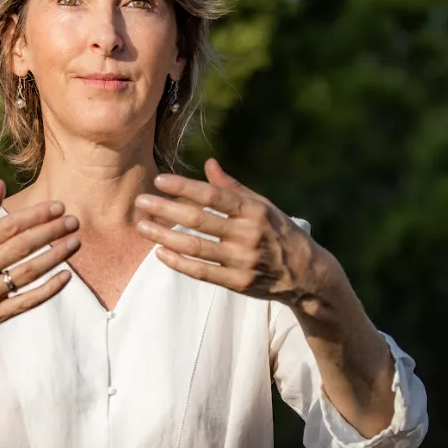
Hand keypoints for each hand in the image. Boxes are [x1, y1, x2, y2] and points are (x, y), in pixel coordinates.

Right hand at [0, 180, 79, 350]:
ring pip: (28, 274)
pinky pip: (27, 302)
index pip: (7, 227)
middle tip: (74, 221)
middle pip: (21, 248)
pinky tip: (67, 276)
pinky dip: (49, 290)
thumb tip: (0, 183)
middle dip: (51, 232)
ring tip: (75, 242)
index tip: (58, 206)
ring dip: (56, 257)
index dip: (35, 215)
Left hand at [134, 158, 322, 306]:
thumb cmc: (279, 232)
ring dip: (164, 236)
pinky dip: (178, 262)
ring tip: (142, 226)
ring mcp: (243, 261)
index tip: (160, 181)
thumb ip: (233, 187)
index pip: (213, 195)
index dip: (184, 187)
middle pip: (199, 220)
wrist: (306, 274)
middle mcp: (248, 235)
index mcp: (254, 211)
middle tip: (140, 201)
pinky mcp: (238, 283)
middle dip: (166, 210)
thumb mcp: (263, 205)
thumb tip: (209, 163)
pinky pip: (202, 272)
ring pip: (195, 247)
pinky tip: (159, 251)